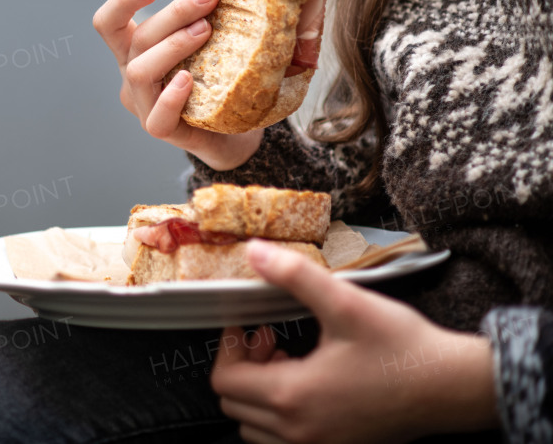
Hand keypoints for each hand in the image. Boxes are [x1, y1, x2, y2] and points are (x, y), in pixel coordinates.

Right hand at [92, 0, 261, 169]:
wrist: (232, 135)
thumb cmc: (218, 83)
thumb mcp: (205, 45)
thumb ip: (205, 19)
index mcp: (136, 51)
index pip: (109, 23)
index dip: (123, 1)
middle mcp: (132, 76)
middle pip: (137, 39)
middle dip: (173, 13)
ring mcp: (143, 105)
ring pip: (141, 72)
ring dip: (173, 46)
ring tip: (206, 30)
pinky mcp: (161, 130)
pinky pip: (158, 116)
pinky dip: (172, 96)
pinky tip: (189, 80)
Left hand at [210, 240, 497, 443]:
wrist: (453, 387)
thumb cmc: (402, 348)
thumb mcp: (345, 302)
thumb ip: (294, 276)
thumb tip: (254, 252)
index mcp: (295, 396)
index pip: (225, 381)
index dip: (228, 347)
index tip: (247, 325)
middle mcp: (301, 432)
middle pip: (235, 405)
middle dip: (242, 366)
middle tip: (268, 338)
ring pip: (255, 428)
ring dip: (258, 394)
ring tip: (287, 361)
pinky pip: (283, 441)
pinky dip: (280, 416)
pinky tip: (308, 385)